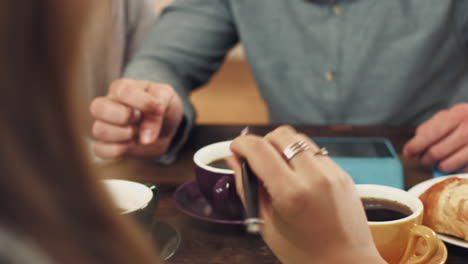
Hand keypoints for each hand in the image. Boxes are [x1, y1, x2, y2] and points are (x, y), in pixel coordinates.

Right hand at [89, 79, 182, 158]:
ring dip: (124, 134)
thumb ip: (158, 109)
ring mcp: (105, 125)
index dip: (142, 102)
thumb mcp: (167, 98)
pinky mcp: (107, 144)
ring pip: (98, 130)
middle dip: (123, 116)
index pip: (123, 92)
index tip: (159, 109)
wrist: (166, 126)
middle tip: (139, 119)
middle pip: (97, 107)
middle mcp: (108, 104)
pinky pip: (100, 150)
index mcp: (122, 88)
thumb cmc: (163, 106)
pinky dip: (117, 150)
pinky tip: (131, 146)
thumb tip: (145, 139)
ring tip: (138, 133)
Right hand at [228, 126, 384, 263]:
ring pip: (299, 139)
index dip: (241, 144)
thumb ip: (248, 189)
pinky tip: (297, 176)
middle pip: (281, 135)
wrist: (347, 263)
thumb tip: (235, 161)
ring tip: (277, 167)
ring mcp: (332, 172)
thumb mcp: (266, 225)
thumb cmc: (304, 253)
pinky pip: (315, 152)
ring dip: (282, 146)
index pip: (259, 149)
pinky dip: (300, 157)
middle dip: (262, 142)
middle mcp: (314, 177)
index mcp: (291, 194)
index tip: (236, 149)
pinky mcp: (342, 173)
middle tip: (256, 160)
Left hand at [403, 103, 467, 172]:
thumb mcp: (449, 117)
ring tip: (441, 161)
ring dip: (440, 166)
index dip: (415, 146)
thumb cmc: (466, 122)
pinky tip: (457, 163)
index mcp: (458, 114)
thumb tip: (412, 147)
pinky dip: (455, 170)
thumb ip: (429, 128)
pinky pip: (461, 171)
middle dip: (426, 159)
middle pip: (436, 152)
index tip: (408, 152)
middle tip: (425, 159)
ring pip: (446, 165)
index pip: (430, 134)